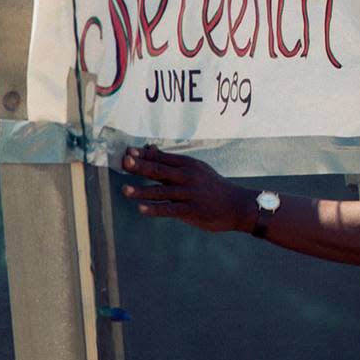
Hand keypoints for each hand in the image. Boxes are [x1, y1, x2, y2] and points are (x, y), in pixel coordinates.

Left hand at [122, 145, 250, 232]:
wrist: (235, 205)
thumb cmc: (211, 186)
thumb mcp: (195, 169)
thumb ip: (170, 162)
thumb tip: (149, 148)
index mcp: (188, 165)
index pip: (162, 158)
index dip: (144, 155)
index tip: (127, 152)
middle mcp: (188, 176)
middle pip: (160, 170)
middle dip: (141, 167)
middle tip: (124, 162)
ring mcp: (190, 193)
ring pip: (162, 191)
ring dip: (142, 191)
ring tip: (125, 190)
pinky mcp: (192, 210)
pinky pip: (170, 209)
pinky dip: (155, 209)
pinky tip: (141, 209)